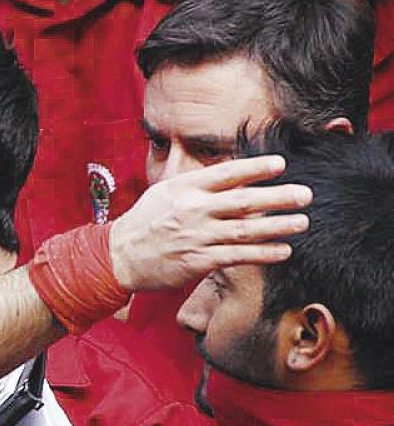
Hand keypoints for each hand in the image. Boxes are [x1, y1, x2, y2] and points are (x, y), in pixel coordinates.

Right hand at [110, 155, 311, 291]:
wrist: (120, 255)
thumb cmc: (145, 221)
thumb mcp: (166, 192)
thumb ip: (197, 185)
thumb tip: (232, 176)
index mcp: (185, 188)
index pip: (225, 173)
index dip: (254, 168)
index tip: (281, 164)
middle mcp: (193, 209)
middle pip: (243, 201)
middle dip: (278, 197)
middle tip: (305, 195)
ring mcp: (196, 236)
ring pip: (245, 230)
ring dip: (277, 226)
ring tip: (301, 222)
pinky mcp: (198, 261)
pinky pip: (237, 256)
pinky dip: (262, 254)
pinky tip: (283, 250)